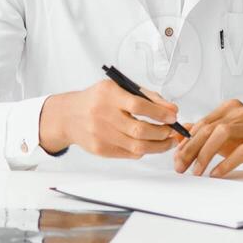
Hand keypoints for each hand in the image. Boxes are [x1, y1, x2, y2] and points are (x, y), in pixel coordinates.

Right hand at [38, 79, 183, 158]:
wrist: (69, 116)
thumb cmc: (98, 99)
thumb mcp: (119, 88)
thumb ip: (146, 96)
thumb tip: (171, 109)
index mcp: (109, 94)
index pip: (139, 105)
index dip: (160, 113)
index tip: (173, 116)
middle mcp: (102, 115)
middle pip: (140, 129)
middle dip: (162, 132)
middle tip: (173, 131)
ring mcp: (100, 134)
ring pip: (136, 146)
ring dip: (158, 146)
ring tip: (167, 141)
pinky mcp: (100, 150)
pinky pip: (128, 154)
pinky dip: (143, 150)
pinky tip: (149, 144)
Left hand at [174, 99, 242, 176]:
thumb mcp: (222, 136)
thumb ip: (202, 134)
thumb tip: (176, 138)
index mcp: (229, 108)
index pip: (202, 123)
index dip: (186, 141)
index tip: (177, 157)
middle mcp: (240, 112)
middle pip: (208, 128)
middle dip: (191, 149)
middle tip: (181, 166)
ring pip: (221, 134)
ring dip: (205, 154)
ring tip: (196, 171)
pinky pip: (239, 151)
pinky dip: (224, 164)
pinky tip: (215, 173)